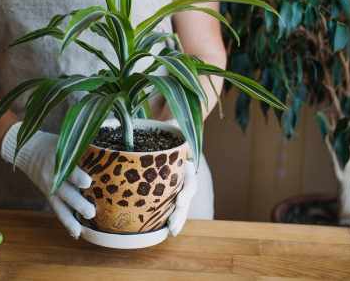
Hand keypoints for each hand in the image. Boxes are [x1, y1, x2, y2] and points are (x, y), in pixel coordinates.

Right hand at [0, 122, 95, 237]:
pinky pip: (57, 210)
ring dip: (70, 219)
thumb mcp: (66, 142)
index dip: (76, 177)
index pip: (67, 170)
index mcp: (57, 161)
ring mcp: (50, 188)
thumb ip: (83, 148)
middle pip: (65, 192)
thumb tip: (108, 152)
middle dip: (77, 203)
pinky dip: (66, 222)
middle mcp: (53, 177)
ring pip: (60, 206)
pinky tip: (76, 233)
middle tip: (91, 212)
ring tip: (81, 231)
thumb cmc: (53, 144)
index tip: (87, 183)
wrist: (28, 150)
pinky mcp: (49, 196)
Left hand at [164, 119, 198, 236]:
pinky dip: (165, 215)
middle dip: (180, 213)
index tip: (180, 200)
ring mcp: (178, 182)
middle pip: (185, 196)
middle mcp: (184, 174)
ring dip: (176, 219)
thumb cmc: (170, 125)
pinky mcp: (167, 187)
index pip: (189, 178)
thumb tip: (159, 118)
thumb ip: (172, 124)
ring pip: (180, 204)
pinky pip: (168, 203)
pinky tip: (161, 228)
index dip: (186, 190)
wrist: (171, 127)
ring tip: (171, 231)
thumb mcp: (173, 123)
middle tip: (173, 227)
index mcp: (186, 161)